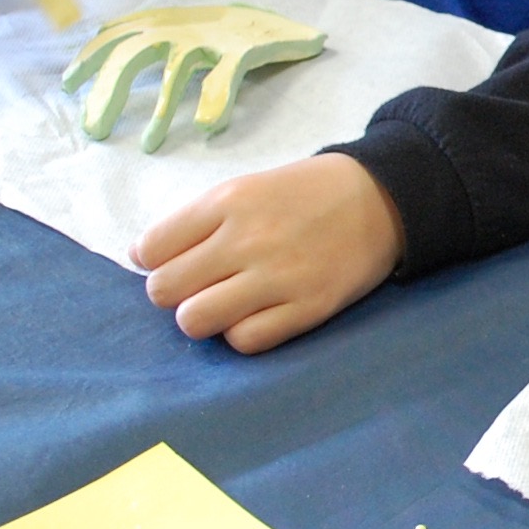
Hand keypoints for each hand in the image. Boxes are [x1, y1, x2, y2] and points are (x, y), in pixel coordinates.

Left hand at [133, 153, 403, 353]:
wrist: (381, 199)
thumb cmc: (304, 195)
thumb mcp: (247, 188)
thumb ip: (199, 221)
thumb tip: (147, 260)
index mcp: (228, 202)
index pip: (151, 249)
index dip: (153, 261)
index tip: (172, 262)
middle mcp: (247, 239)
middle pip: (164, 290)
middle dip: (175, 292)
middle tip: (200, 285)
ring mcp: (277, 276)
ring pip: (195, 320)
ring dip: (202, 317)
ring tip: (223, 305)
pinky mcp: (307, 308)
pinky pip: (244, 341)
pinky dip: (241, 333)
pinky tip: (255, 315)